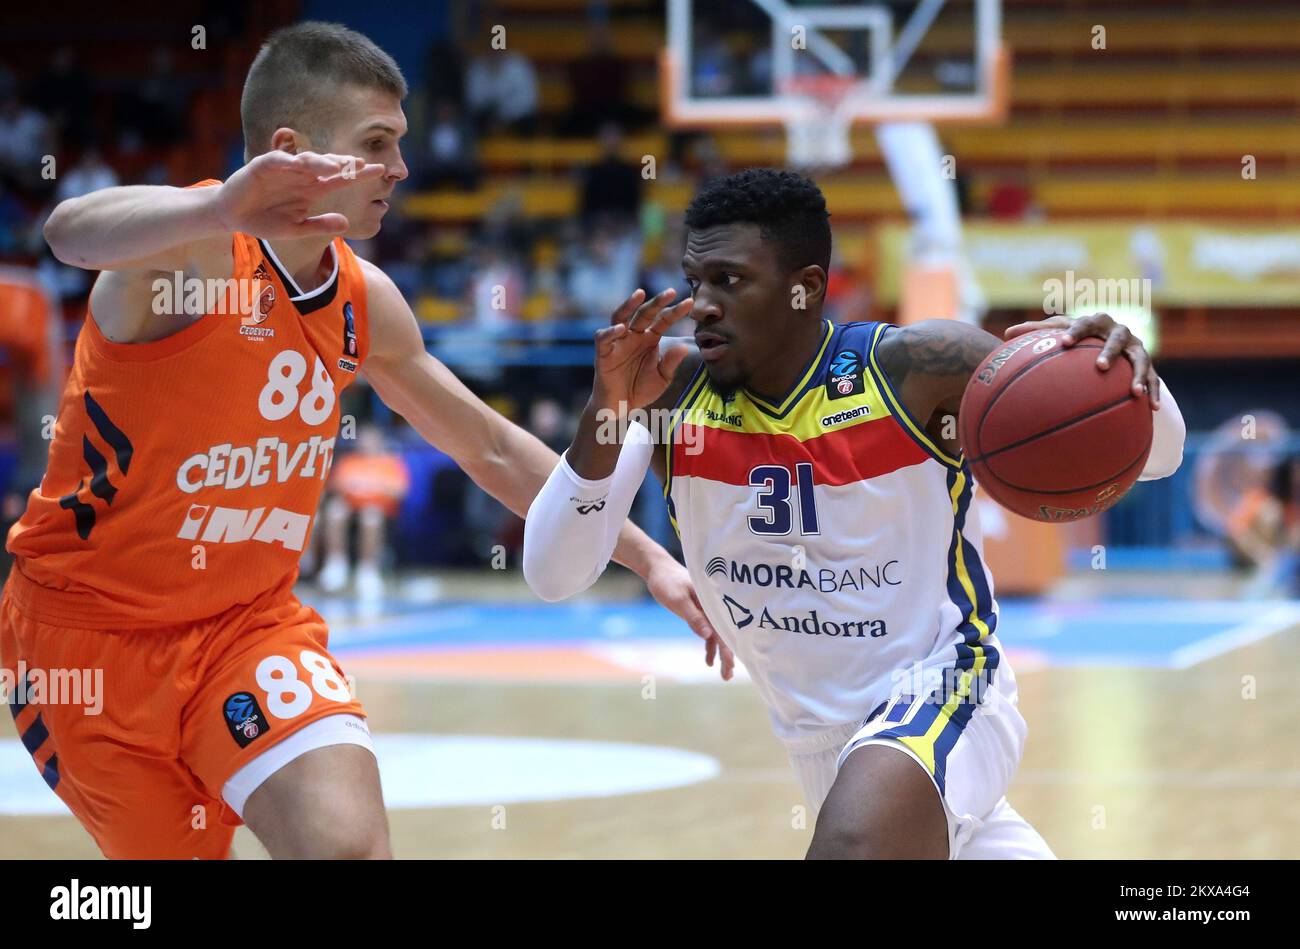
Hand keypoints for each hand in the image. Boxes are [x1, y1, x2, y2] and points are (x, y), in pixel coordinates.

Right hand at [213, 151, 386, 238]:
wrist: (233, 218)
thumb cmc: (265, 221)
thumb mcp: (297, 229)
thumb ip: (320, 225)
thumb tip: (346, 223)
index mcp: (312, 190)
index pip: (340, 180)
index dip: (358, 175)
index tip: (379, 171)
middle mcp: (302, 176)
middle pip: (327, 166)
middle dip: (345, 164)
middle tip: (364, 164)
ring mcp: (283, 169)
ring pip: (306, 161)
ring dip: (320, 162)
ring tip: (336, 167)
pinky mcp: (262, 167)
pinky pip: (277, 161)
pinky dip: (288, 162)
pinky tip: (299, 163)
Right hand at [592, 288, 694, 412]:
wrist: (621, 407)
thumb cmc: (641, 389)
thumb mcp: (662, 378)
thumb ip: (671, 363)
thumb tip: (684, 347)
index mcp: (649, 338)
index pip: (664, 320)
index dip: (676, 311)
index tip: (690, 302)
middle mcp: (633, 336)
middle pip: (644, 313)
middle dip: (657, 302)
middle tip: (671, 291)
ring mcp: (617, 342)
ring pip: (620, 317)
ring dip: (629, 305)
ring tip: (640, 294)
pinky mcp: (603, 353)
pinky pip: (604, 339)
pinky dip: (610, 332)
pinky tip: (621, 329)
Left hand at [643, 555, 734, 681]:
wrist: (658, 569)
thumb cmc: (668, 582)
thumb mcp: (678, 600)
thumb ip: (694, 617)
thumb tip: (708, 635)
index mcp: (713, 602)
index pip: (724, 627)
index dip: (729, 647)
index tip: (731, 664)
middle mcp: (714, 606)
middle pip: (725, 633)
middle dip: (728, 655)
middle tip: (728, 676)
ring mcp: (708, 609)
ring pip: (718, 634)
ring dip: (721, 653)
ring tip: (724, 674)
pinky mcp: (700, 612)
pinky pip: (709, 632)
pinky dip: (709, 645)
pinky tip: (709, 661)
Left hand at [1004, 313, 1159, 408]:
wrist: (1111, 339)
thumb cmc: (1078, 337)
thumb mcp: (1060, 332)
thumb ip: (1036, 332)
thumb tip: (1006, 335)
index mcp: (1096, 322)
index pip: (1085, 323)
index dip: (1075, 332)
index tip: (1064, 343)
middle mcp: (1119, 332)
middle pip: (1117, 338)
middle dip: (1110, 351)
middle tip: (1099, 367)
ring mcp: (1136, 348)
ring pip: (1141, 359)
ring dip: (1140, 375)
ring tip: (1134, 393)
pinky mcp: (1148, 365)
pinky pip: (1155, 379)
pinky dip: (1154, 392)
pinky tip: (1152, 409)